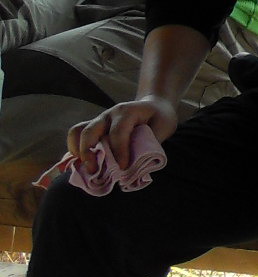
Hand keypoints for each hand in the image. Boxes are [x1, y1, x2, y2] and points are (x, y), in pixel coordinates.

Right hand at [64, 96, 180, 170]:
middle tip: (94, 171)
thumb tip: (135, 167)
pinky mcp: (95, 126)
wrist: (155, 105)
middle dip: (88, 153)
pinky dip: (76, 149)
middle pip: (90, 131)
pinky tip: (82, 163)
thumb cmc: (160, 118)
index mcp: (128, 112)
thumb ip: (151, 145)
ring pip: (78, 131)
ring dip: (77, 150)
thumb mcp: (163, 128)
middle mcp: (110, 114)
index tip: (123, 168)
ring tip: (85, 166)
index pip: (118, 133)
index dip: (118, 152)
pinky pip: (77, 135)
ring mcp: (100, 120)